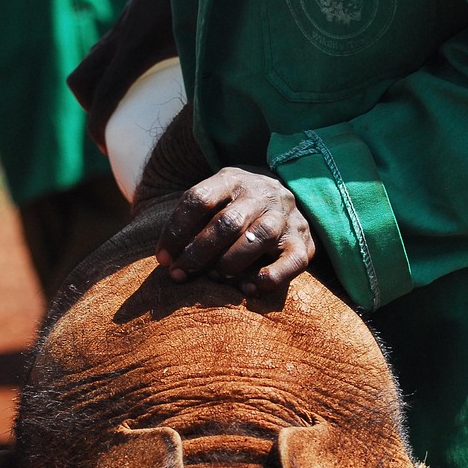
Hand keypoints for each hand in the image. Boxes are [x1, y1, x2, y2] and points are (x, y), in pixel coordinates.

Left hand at [156, 167, 315, 295]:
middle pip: (227, 222)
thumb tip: (165, 258)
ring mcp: (286, 216)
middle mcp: (261, 193)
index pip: (198, 199)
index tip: (163, 259)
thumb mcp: (212, 200)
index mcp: (231, 179)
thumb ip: (190, 220)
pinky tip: (248, 288)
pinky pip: (292, 262)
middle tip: (180, 274)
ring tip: (214, 277)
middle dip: (198, 252)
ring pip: (258, 237)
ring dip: (230, 262)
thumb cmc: (234, 207)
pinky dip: (270, 277)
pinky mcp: (304, 240)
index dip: (175, 231)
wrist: (284, 196)